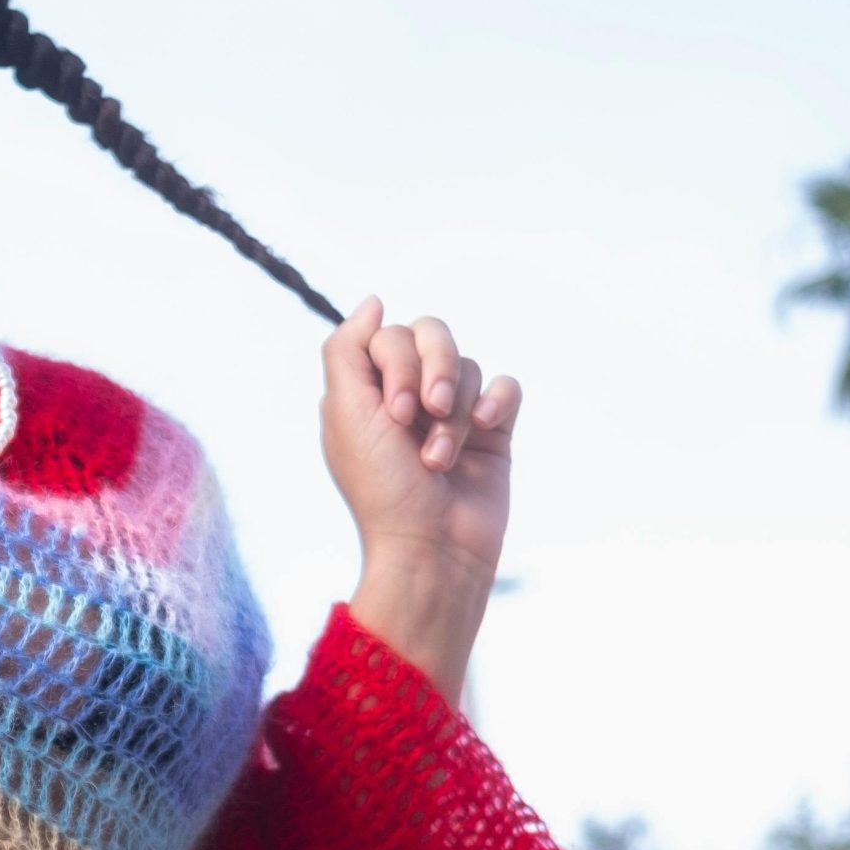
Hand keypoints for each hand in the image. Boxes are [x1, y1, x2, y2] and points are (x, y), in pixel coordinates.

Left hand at [320, 298, 520, 700]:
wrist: (431, 547)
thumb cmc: (381, 488)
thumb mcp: (345, 413)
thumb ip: (347, 349)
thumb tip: (372, 302)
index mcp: (368, 389)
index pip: (390, 334)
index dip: (399, 364)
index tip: (394, 414)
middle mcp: (409, 394)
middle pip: (433, 334)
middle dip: (432, 371)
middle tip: (423, 416)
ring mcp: (452, 411)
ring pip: (467, 366)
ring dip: (455, 412)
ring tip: (441, 457)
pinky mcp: (493, 430)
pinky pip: (504, 385)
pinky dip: (495, 404)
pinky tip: (487, 431)